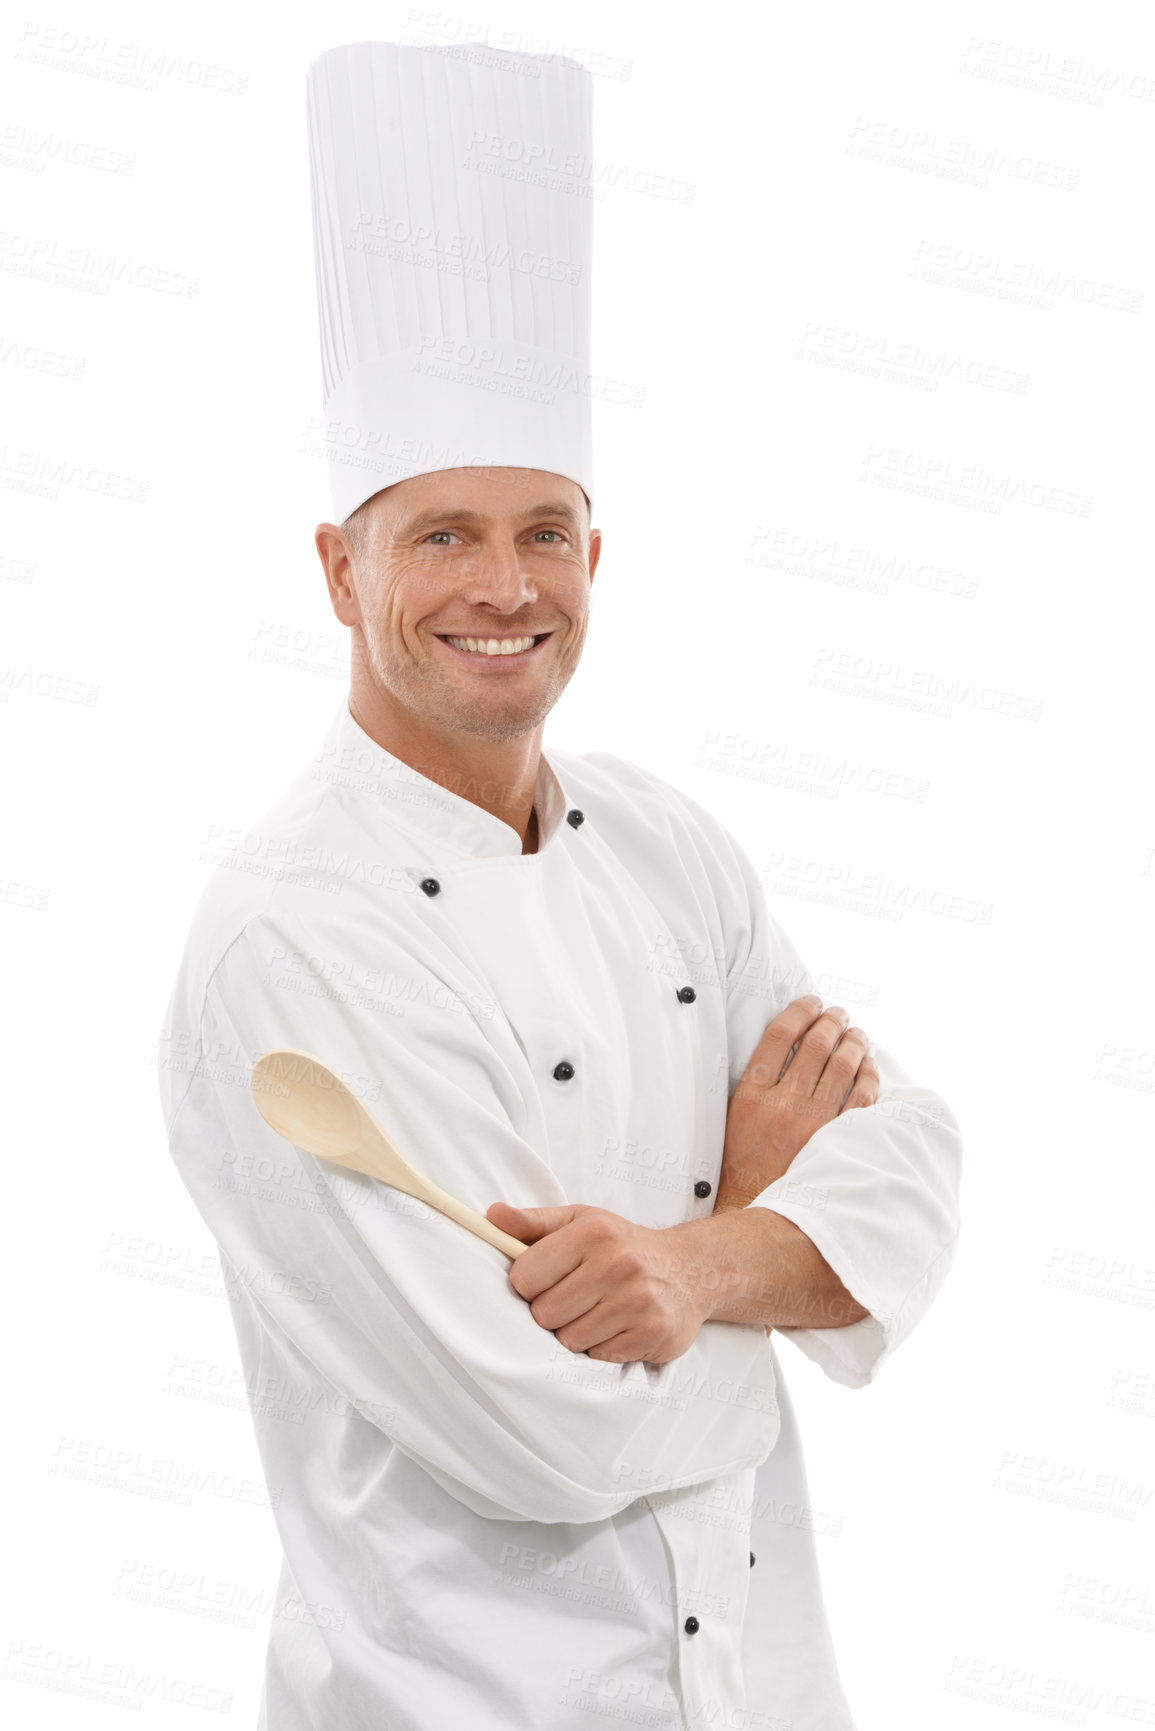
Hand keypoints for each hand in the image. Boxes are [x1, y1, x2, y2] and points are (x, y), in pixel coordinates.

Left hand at [484, 1201, 711, 1364]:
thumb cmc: (623, 1244)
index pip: (524, 1278)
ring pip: (569, 1340)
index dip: (529, 1284)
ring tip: (599, 1310)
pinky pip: (599, 1355)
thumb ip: (533, 1222)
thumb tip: (491, 1216)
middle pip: (544, 1314)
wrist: (690, 1269)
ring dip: (577, 1331)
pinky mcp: (652, 1333)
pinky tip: (618, 1325)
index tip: (547, 1280)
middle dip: (553, 1311)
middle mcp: (617, 1264)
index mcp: (592, 1232)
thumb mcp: (580, 1221)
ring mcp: (638, 1301)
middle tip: (577, 1297)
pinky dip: (603, 1345)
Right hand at [714, 995, 879, 1212]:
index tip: (810, 1001)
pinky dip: (868, 1075)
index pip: (780, 1035)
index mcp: (752, 1094)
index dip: (799, 1011)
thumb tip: (782, 1048)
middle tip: (839, 1014)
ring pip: (843, 1066)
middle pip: (816, 1044)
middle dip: (831, 1021)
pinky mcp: (835, 1142)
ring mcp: (812, 1123)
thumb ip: (755, 1083)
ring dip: (854, 1042)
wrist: (756, 1212)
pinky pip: (862, 1098)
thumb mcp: (735, 1117)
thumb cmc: (741, 1165)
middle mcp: (783, 1104)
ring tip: (857, 1034)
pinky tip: (869, 1065)